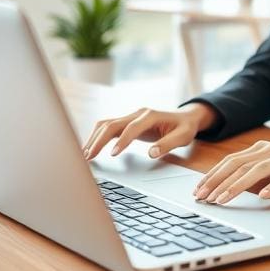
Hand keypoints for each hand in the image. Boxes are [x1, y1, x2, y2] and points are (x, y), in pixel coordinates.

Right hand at [82, 103, 218, 160]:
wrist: (185, 117)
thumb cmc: (185, 127)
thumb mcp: (183, 137)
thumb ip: (168, 144)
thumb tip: (152, 153)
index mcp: (150, 115)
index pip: (131, 128)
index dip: (121, 141)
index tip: (112, 154)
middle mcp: (137, 113)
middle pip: (112, 124)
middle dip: (98, 140)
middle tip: (88, 157)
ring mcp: (131, 116)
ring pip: (106, 124)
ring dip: (94, 138)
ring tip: (84, 154)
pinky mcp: (127, 122)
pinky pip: (108, 128)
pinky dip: (98, 137)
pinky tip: (91, 148)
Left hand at [193, 129, 269, 204]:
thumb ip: (254, 168)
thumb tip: (229, 184)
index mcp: (260, 149)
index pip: (230, 161)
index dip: (212, 175)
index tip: (198, 190)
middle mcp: (269, 151)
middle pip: (238, 165)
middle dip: (218, 181)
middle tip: (203, 198)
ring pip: (257, 170)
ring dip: (237, 185)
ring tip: (223, 199)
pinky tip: (263, 196)